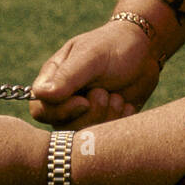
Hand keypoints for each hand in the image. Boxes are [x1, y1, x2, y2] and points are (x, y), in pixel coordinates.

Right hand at [30, 20, 159, 129]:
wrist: (145, 52)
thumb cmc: (114, 46)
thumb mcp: (92, 56)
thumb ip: (67, 75)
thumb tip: (41, 95)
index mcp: (53, 80)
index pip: (39, 109)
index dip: (60, 111)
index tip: (84, 101)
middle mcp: (65, 100)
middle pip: (62, 127)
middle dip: (89, 115)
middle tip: (105, 93)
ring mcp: (84, 114)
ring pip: (84, 135)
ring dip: (106, 117)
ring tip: (118, 97)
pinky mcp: (103, 122)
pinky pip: (106, 137)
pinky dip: (119, 122)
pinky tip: (126, 105)